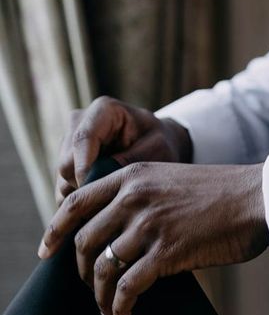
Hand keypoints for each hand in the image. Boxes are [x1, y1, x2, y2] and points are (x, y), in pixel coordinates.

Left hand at [38, 162, 268, 314]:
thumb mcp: (173, 181)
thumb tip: (120, 236)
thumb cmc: (224, 194)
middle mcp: (134, 198)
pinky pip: (128, 287)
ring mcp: (149, 224)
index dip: (55, 230)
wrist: (259, 200)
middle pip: (85, 241)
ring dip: (100, 296)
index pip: (75, 202)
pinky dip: (120, 308)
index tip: (47, 252)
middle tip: (92, 287)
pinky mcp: (166, 251)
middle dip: (83, 271)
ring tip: (108, 310)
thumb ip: (143, 199)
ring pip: (103, 268)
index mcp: (133, 177)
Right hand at [56, 96, 191, 205]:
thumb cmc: (161, 143)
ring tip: (111, 203)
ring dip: (82, 195)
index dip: (84, 168)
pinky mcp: (67, 159)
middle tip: (111, 204)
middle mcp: (79, 122)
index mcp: (103, 110)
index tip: (95, 191)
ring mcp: (69, 140)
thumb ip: (132, 160)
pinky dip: (80, 198)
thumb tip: (101, 179)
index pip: (83, 139)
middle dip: (84, 186)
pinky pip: (63, 186)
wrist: (157, 143)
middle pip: (66, 162)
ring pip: (62, 178)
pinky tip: (102, 204)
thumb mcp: (158, 149)